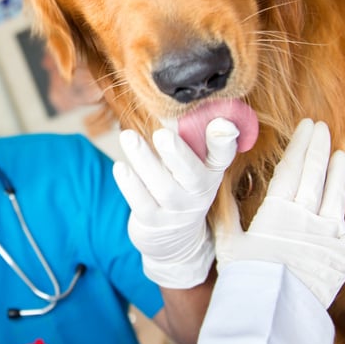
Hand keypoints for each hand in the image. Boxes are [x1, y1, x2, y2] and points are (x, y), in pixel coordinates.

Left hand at [113, 118, 238, 287]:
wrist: (175, 239)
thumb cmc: (179, 186)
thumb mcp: (192, 165)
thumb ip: (187, 137)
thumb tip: (171, 104)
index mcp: (210, 172)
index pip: (222, 157)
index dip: (224, 141)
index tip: (222, 123)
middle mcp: (198, 192)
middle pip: (192, 174)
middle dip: (178, 154)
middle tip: (163, 134)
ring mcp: (177, 210)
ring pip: (162, 187)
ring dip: (144, 161)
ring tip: (128, 137)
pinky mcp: (153, 222)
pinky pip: (142, 204)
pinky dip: (130, 185)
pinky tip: (120, 167)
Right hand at [214, 119, 344, 307]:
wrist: (270, 313)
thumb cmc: (244, 277)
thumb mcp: (226, 242)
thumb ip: (224, 212)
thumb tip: (217, 184)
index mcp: (277, 211)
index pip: (292, 168)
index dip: (299, 145)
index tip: (305, 126)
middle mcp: (306, 218)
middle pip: (316, 175)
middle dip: (319, 148)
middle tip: (321, 128)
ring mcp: (328, 237)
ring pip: (337, 197)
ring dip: (340, 174)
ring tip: (340, 155)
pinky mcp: (343, 258)